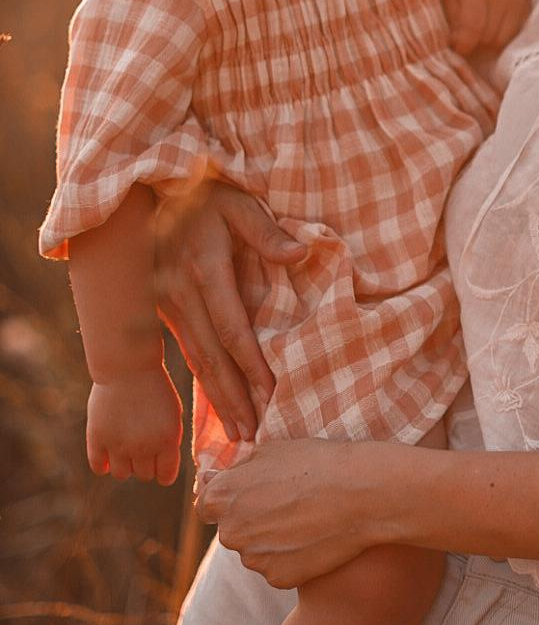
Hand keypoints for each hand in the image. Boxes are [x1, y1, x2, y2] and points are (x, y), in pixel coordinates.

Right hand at [87, 369, 183, 484]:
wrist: (128, 366)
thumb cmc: (155, 388)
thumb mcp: (173, 414)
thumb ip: (169, 442)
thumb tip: (162, 469)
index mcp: (168, 441)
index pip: (165, 477)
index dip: (163, 470)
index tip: (159, 462)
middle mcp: (144, 447)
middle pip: (143, 475)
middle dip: (144, 463)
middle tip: (141, 443)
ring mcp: (118, 445)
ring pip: (121, 474)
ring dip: (124, 464)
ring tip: (124, 445)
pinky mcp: (97, 439)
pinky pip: (98, 467)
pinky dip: (102, 464)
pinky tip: (107, 450)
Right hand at [155, 183, 305, 442]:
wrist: (154, 189)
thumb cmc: (207, 195)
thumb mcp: (238, 202)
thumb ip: (266, 231)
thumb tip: (299, 254)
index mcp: (204, 270)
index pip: (233, 329)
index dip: (252, 366)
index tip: (272, 395)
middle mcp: (181, 294)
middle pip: (212, 357)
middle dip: (234, 399)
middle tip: (254, 436)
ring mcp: (168, 305)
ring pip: (197, 361)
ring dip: (217, 399)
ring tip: (239, 433)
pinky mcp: (164, 310)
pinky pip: (188, 352)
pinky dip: (204, 382)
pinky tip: (218, 404)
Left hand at [196, 439, 407, 588]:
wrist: (361, 494)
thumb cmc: (317, 462)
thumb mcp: (270, 450)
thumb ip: (235, 469)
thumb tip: (210, 478)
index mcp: (222, 496)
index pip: (205, 505)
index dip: (228, 497)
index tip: (252, 492)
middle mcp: (230, 532)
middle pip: (233, 529)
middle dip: (251, 519)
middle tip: (288, 502)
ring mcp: (254, 559)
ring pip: (256, 550)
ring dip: (271, 539)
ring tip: (306, 518)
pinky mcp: (278, 579)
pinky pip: (277, 568)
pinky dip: (291, 557)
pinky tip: (315, 537)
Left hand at [439, 0, 530, 55]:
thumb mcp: (444, 0)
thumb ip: (451, 24)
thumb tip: (460, 47)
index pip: (472, 29)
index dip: (462, 45)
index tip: (455, 47)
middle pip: (489, 37)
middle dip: (476, 42)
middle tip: (466, 34)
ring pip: (503, 39)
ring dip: (489, 42)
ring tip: (479, 29)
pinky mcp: (526, 1)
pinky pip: (515, 34)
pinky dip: (502, 35)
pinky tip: (492, 23)